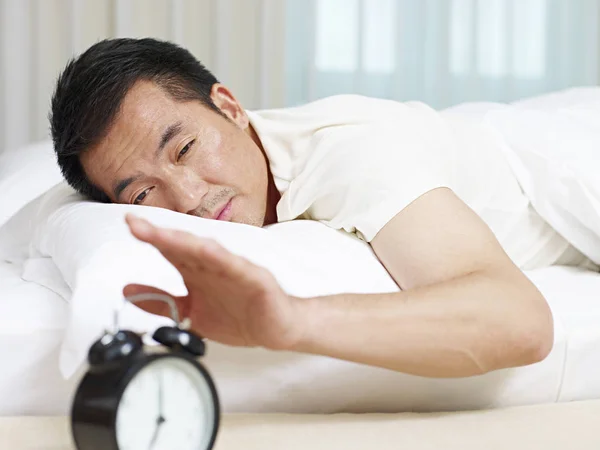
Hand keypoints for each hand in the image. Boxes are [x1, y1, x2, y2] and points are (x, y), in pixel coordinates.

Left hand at [123, 214, 302, 349]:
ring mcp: (234, 270)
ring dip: (185, 242)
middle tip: (136, 224)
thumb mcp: (191, 313)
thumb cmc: (240, 316)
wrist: (276, 328)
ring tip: (164, 235)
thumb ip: (160, 302)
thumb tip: (127, 292)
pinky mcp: (255, 279)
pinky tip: (208, 250)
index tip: (130, 225)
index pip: (170, 250)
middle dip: (160, 235)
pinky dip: (222, 259)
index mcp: (197, 271)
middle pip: (183, 246)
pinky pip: (237, 267)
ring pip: (207, 252)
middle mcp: (213, 265)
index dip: (150, 237)